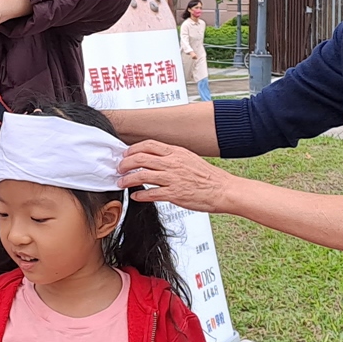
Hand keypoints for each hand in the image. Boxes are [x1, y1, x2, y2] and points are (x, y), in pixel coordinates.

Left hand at [117, 140, 239, 213]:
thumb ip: (173, 157)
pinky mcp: (174, 194)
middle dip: (125, 163)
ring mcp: (173, 178)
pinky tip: (135, 196)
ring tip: (121, 183)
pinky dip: (140, 195)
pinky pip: (151, 194)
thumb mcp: (189, 159)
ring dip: (128, 179)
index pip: (148, 145)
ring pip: (142, 175)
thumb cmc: (208, 177)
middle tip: (119, 169)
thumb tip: (157, 158)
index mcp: (176, 152)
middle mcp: (173, 163)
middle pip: (140, 158)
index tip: (126, 155)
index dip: (133, 149)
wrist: (223, 190)